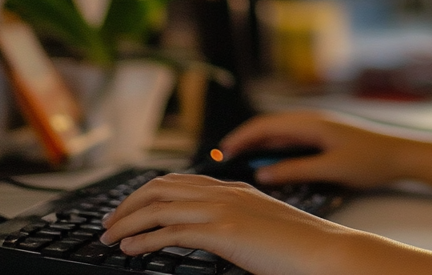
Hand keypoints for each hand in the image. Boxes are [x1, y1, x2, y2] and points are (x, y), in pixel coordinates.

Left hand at [99, 173, 431, 274]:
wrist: (324, 252)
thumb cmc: (296, 248)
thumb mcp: (258, 228)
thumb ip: (232, 224)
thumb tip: (206, 235)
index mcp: (233, 188)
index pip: (177, 180)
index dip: (145, 193)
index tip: (125, 210)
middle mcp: (225, 191)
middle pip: (161, 187)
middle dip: (128, 204)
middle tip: (107, 223)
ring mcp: (225, 209)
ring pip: (160, 206)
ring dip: (127, 221)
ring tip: (109, 237)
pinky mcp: (225, 231)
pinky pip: (171, 231)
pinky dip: (144, 239)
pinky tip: (130, 249)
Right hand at [219, 111, 405, 188]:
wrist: (401, 153)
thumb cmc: (371, 159)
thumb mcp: (331, 168)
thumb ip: (297, 169)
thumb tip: (264, 174)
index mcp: (312, 122)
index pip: (267, 124)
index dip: (242, 136)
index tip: (224, 151)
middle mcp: (313, 119)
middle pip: (270, 126)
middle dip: (246, 140)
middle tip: (226, 159)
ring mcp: (319, 126)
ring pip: (281, 132)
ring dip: (261, 144)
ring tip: (242, 161)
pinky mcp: (325, 136)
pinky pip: (293, 138)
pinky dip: (276, 148)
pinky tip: (271, 162)